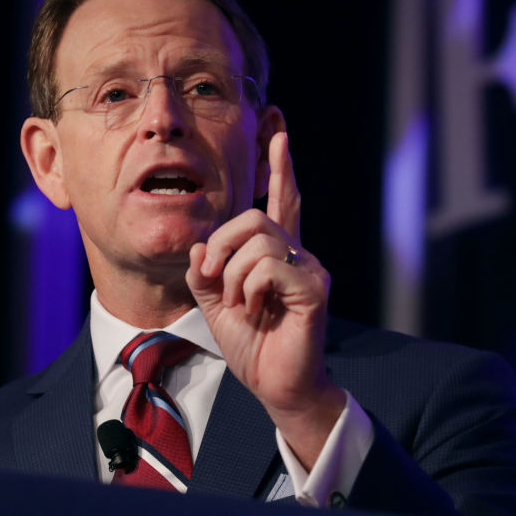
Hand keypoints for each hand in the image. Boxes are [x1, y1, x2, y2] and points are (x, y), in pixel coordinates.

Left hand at [185, 132, 344, 468]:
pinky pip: (268, 267)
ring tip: (238, 304)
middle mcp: (298, 254)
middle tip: (213, 277)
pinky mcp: (313, 289)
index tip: (278, 130)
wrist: (276, 386)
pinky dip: (248, 289)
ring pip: (259, 241)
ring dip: (233, 273)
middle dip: (222, 243)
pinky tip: (253, 310)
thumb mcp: (215, 303)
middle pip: (254, 217)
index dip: (279, 167)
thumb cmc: (253, 345)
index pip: (282, 200)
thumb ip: (206, 271)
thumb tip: (202, 245)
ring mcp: (309, 269)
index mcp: (277, 255)